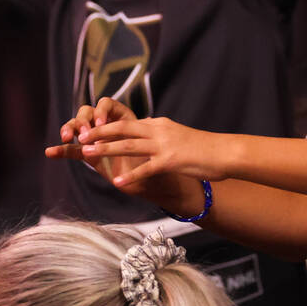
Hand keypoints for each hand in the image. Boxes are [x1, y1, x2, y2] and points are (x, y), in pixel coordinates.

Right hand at [46, 99, 146, 187]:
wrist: (152, 179)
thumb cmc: (154, 157)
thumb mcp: (149, 143)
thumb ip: (145, 133)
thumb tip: (151, 119)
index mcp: (120, 116)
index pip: (105, 104)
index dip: (100, 111)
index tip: (100, 124)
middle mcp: (105, 124)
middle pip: (86, 112)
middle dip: (83, 120)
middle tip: (85, 132)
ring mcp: (95, 138)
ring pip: (76, 127)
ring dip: (69, 128)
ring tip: (67, 137)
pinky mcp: (88, 154)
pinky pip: (72, 150)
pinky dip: (60, 151)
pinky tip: (49, 152)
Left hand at [73, 116, 229, 188]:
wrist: (225, 152)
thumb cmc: (204, 147)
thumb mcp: (178, 135)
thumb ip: (160, 133)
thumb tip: (146, 129)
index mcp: (160, 124)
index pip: (129, 123)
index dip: (108, 126)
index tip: (91, 129)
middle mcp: (159, 130)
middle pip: (123, 128)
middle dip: (100, 132)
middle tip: (81, 135)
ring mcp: (164, 145)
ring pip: (129, 145)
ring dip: (106, 149)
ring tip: (87, 153)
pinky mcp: (171, 160)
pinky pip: (146, 168)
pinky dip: (130, 175)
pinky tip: (117, 182)